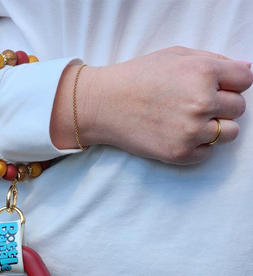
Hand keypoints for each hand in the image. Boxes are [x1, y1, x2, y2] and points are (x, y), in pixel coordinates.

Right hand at [51, 47, 252, 164]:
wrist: (104, 104)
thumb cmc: (139, 76)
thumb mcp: (176, 55)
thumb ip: (214, 61)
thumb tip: (246, 69)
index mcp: (203, 72)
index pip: (245, 80)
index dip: (232, 82)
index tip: (217, 86)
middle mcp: (201, 102)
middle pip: (239, 108)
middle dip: (223, 105)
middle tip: (197, 104)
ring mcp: (191, 131)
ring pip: (230, 133)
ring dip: (216, 127)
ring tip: (192, 121)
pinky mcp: (180, 153)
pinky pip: (208, 152)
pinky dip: (198, 146)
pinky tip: (178, 134)